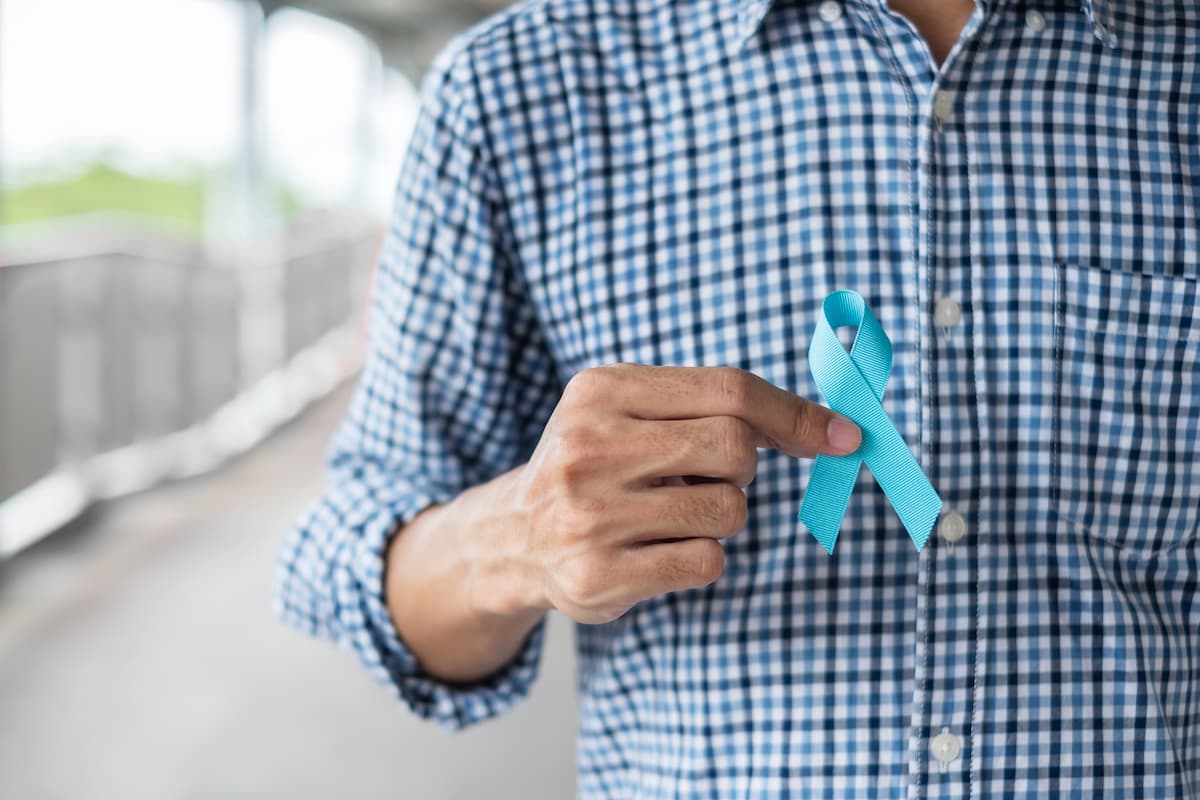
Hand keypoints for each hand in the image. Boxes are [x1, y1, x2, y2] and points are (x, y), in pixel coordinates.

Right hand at [499, 363, 860, 623]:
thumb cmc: (598, 464)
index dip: (794, 414)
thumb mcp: (631, 409)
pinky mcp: (600, 574)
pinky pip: (708, 561)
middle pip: (734, 448)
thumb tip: (829, 428)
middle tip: (706, 475)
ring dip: (720, 515)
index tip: (842, 435)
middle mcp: (589, 447)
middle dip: (743, 467)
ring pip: (728, 510)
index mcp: (601, 390)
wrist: (515, 535)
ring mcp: (590, 514)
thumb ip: (712, 405)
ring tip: (670, 513)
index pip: (727, 390)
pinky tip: (657, 550)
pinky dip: (701, 556)